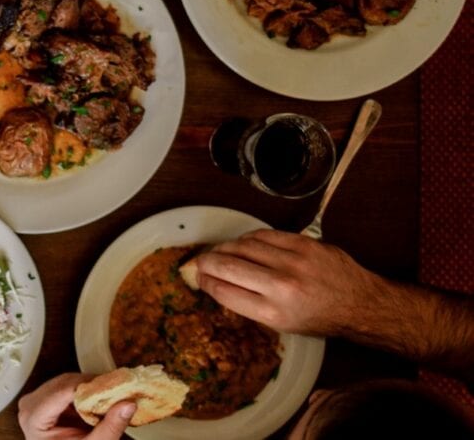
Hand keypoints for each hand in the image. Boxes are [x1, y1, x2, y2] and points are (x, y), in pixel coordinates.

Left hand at [18, 373, 135, 439]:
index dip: (90, 385)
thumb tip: (127, 405)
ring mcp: (37, 399)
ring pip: (68, 380)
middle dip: (93, 385)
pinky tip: (100, 396)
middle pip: (65, 383)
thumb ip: (110, 427)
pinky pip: (68, 385)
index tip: (114, 385)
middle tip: (118, 388)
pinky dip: (86, 390)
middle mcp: (30, 404)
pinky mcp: (46, 397)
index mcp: (33, 417)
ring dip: (91, 386)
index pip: (63, 390)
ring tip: (112, 394)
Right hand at [192, 229, 383, 336]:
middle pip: (226, 265)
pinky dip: (247, 239)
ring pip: (241, 245)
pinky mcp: (303, 243)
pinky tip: (243, 244)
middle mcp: (281, 286)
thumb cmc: (320, 318)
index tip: (199, 277)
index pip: (223, 291)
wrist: (361, 304)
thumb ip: (249, 303)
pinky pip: (263, 235)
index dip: (205, 281)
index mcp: (273, 312)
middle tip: (200, 262)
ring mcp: (293, 261)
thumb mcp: (281, 323)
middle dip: (206, 262)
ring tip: (220, 252)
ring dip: (225, 247)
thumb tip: (217, 282)